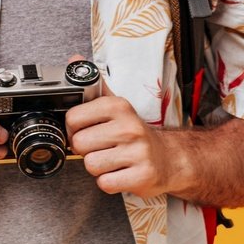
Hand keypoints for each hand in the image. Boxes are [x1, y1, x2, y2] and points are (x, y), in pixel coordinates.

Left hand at [66, 77, 185, 197]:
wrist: (169, 158)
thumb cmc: (135, 133)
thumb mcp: (117, 106)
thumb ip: (93, 85)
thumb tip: (74, 59)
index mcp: (118, 106)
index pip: (73, 118)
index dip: (74, 129)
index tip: (87, 131)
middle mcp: (129, 127)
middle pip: (79, 144)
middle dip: (85, 150)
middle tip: (101, 147)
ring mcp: (137, 152)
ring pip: (90, 165)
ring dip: (98, 167)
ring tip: (112, 159)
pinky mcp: (142, 176)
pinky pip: (105, 183)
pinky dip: (109, 181)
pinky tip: (120, 172)